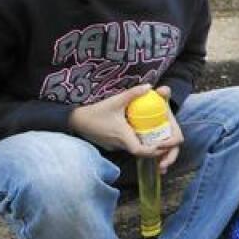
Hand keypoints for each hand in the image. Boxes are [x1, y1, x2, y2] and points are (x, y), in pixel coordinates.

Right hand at [67, 84, 183, 162]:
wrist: (75, 120)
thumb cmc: (95, 111)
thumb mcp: (115, 101)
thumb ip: (133, 94)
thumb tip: (149, 86)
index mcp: (122, 136)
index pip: (140, 151)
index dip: (153, 150)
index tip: (163, 144)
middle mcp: (119, 144)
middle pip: (139, 151)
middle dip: (152, 147)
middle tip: (164, 138)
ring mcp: (113, 146)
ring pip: (132, 148)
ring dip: (143, 144)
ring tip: (155, 134)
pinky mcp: (109, 144)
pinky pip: (125, 145)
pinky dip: (133, 140)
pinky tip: (138, 131)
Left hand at [153, 86, 184, 172]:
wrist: (144, 108)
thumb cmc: (151, 103)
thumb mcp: (153, 98)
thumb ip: (161, 93)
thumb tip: (163, 89)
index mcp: (171, 126)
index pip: (177, 137)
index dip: (171, 142)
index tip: (162, 145)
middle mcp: (169, 135)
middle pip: (174, 149)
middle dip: (170, 157)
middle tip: (162, 165)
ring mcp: (164, 141)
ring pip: (168, 154)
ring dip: (166, 162)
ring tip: (160, 169)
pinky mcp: (157, 145)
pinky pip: (160, 156)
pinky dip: (160, 162)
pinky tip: (157, 170)